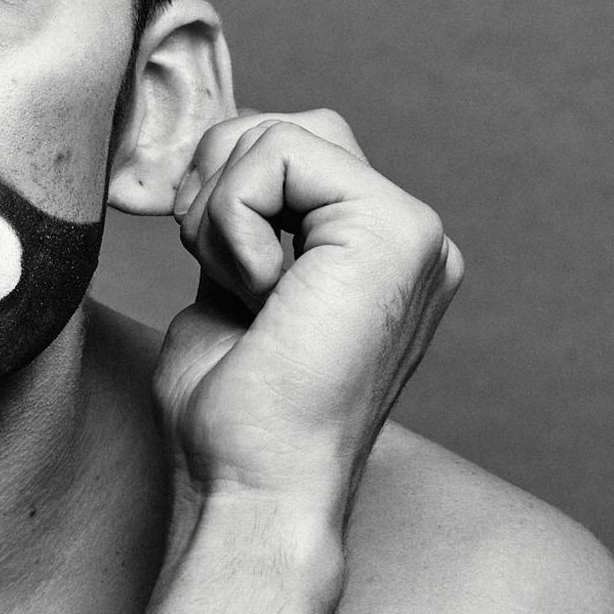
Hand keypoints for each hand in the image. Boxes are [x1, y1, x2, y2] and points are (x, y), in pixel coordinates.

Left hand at [153, 110, 462, 527]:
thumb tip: (207, 161)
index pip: (289, 151)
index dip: (221, 186)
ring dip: (220, 210)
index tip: (202, 260)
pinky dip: (234, 219)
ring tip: (246, 295)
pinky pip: (277, 153)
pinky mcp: (396, 230)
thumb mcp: (231, 295)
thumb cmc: (232, 419)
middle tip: (215, 274)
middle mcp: (408, 238)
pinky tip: (262, 295)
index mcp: (374, 253)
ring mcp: (412, 232)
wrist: (256, 487)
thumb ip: (243, 227)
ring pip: (278, 132)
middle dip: (216, 183)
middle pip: (287, 126)